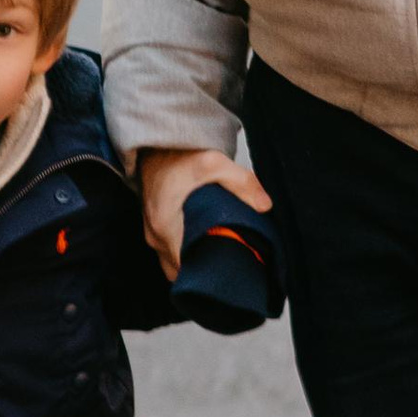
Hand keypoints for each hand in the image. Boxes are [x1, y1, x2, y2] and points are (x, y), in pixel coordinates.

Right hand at [140, 142, 271, 280]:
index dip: (208, 274)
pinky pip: (170, 253)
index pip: (185, 270)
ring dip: (194, 263)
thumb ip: (240, 182)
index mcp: (165, 228)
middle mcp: (155, 236)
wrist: (152, 142)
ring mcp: (153, 233)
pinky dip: (187, 254)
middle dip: (203, 273)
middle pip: (180, 272)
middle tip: (231, 265)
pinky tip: (207, 244)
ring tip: (222, 256)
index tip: (230, 270)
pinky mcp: (156, 227)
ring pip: (174, 264)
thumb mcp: (212, 162)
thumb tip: (265, 205)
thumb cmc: (175, 154)